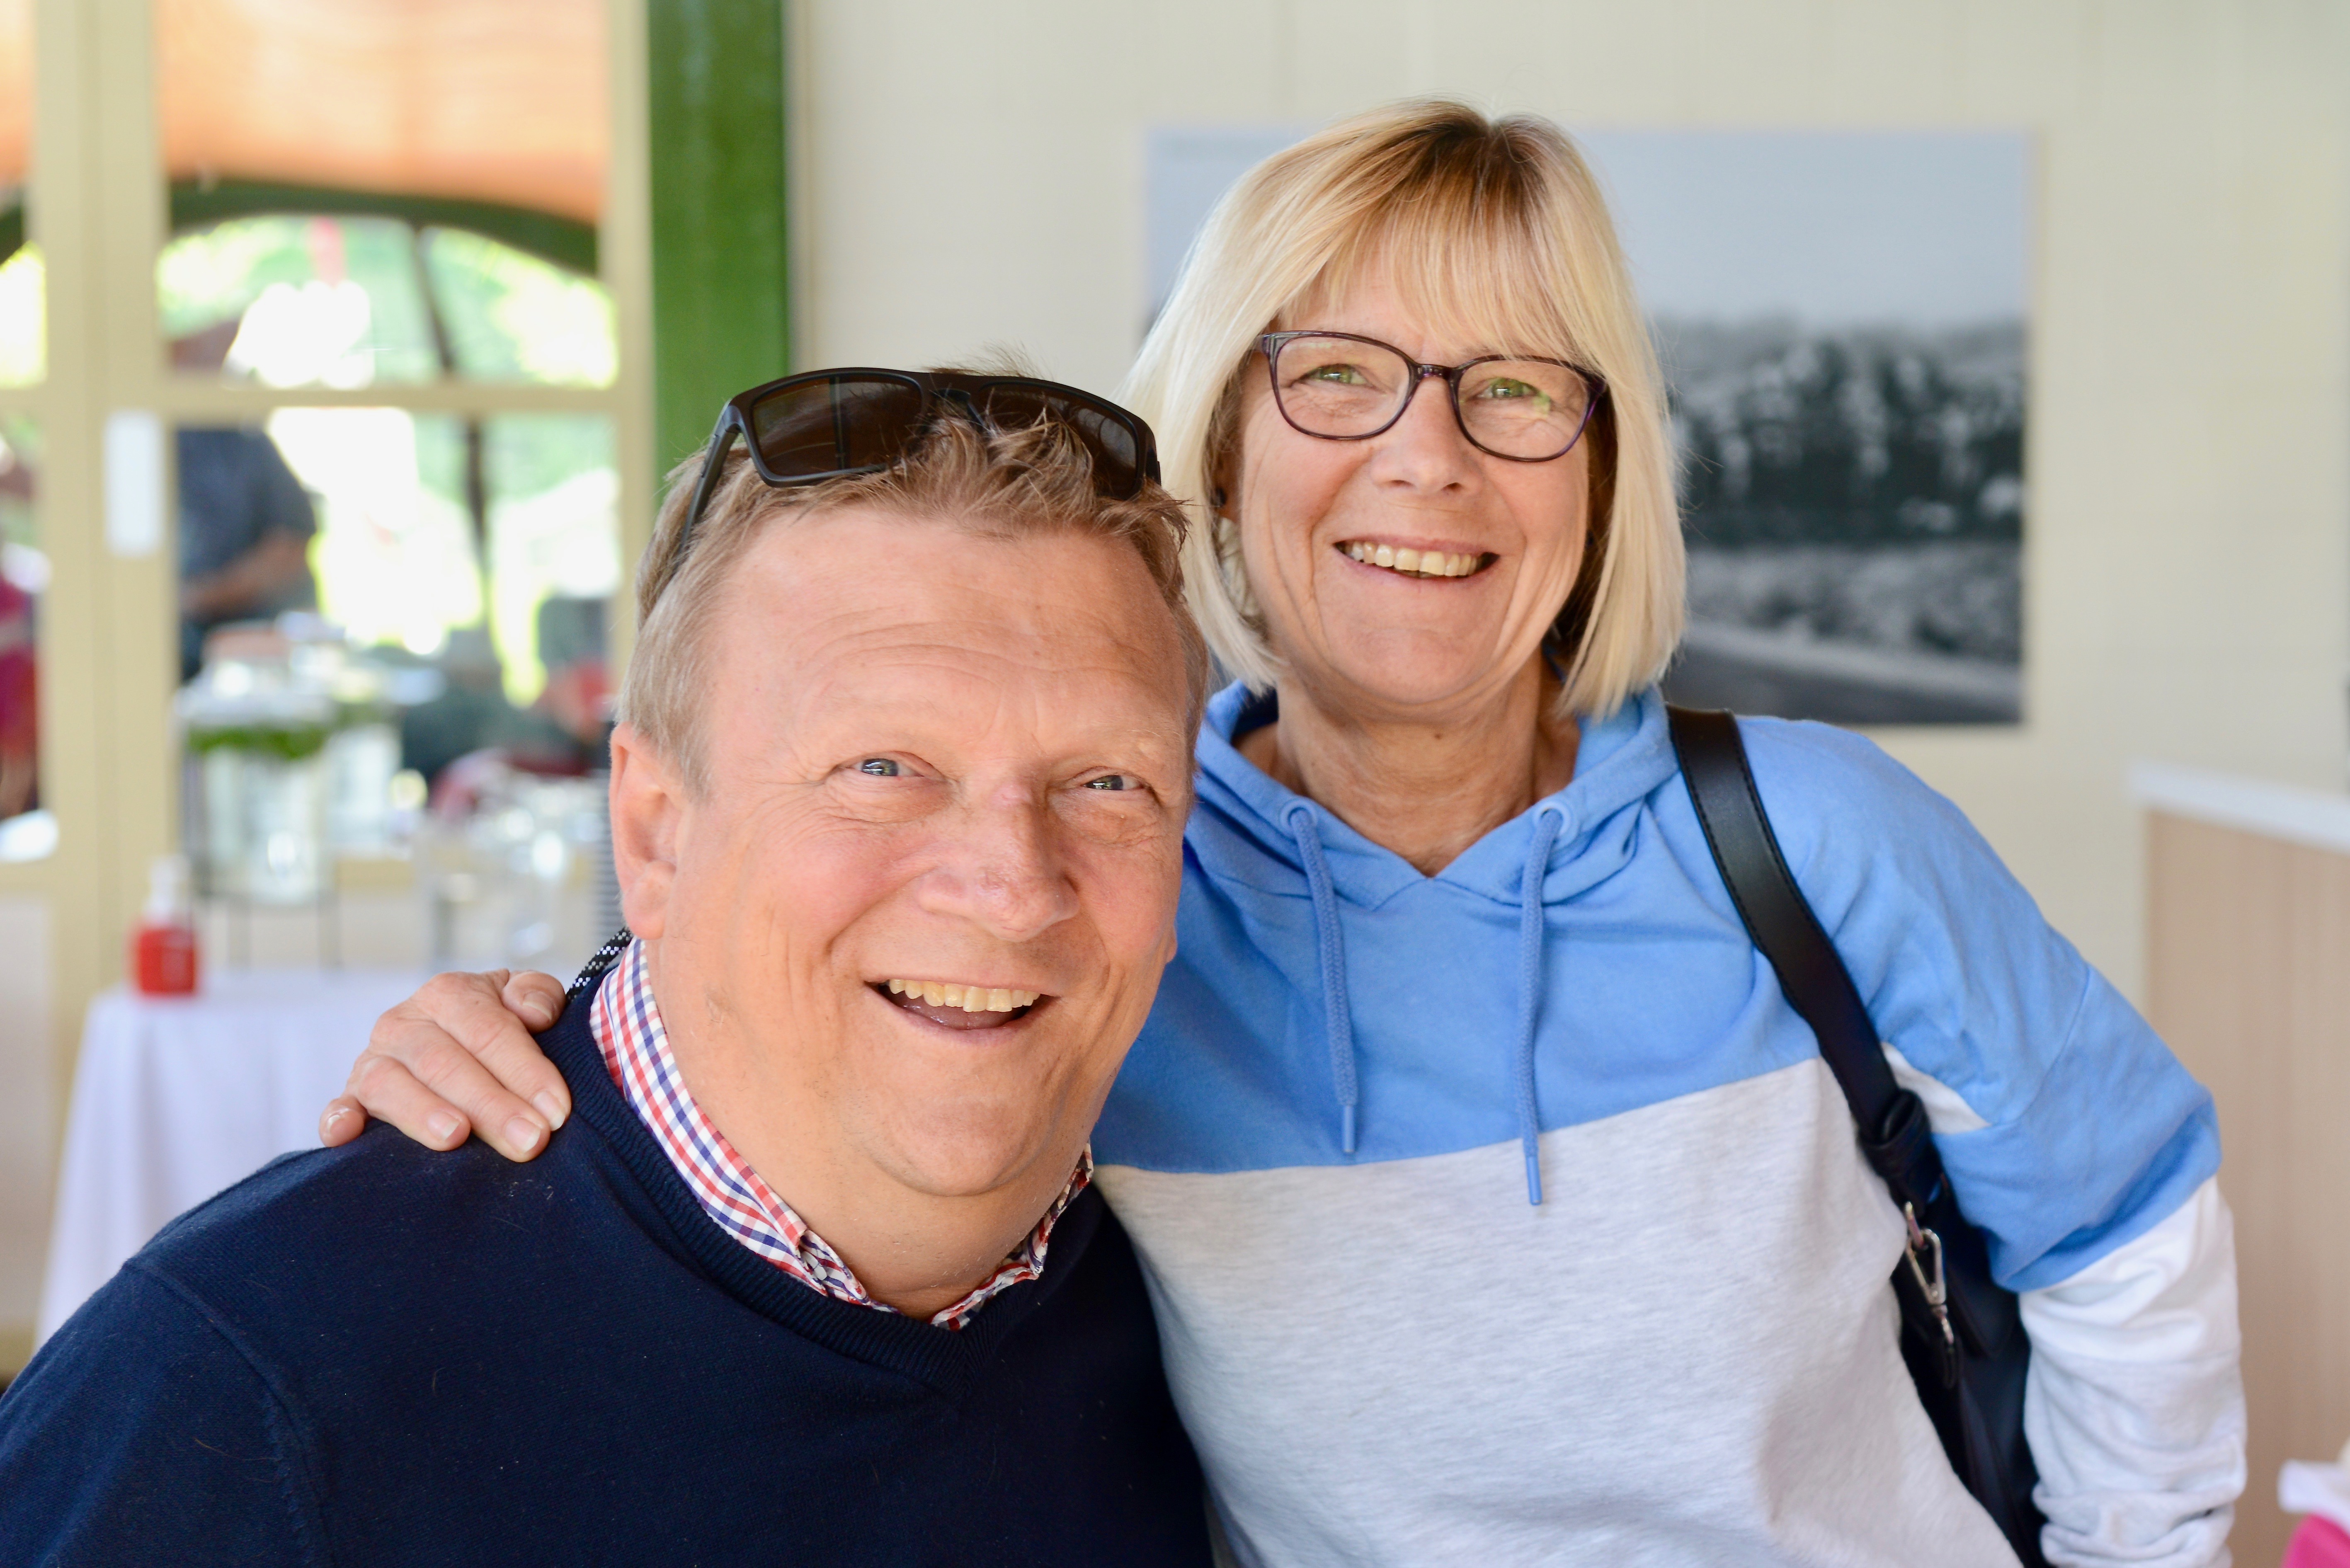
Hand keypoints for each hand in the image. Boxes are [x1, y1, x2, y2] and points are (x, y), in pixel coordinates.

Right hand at [319, 969, 571, 1160]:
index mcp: (450, 994)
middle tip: (529, 1140)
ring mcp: (373, 1060)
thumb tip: (533, 1012)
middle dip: (491, 1105)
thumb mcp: (524, 999)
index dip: (526, 1071)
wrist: (452, 1038)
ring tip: (456, 1137)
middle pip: (445, 1063)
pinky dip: (338, 1120)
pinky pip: (338, 1107)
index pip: (490, 1031)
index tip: (557, 1111)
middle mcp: (405, 1023)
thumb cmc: (497, 1026)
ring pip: (391, 1084)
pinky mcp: (351, 1096)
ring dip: (423, 1113)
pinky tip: (348, 1136)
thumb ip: (537, 993)